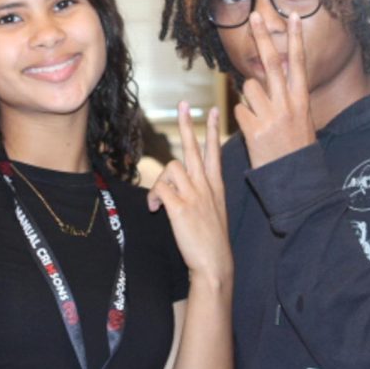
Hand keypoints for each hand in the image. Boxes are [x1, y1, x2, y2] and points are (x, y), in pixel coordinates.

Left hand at [148, 103, 231, 283]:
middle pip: (194, 148)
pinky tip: (155, 209)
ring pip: (171, 167)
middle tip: (183, 104)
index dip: (213, 130)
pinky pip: (160, 188)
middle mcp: (206, 187)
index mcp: (216, 187)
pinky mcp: (180, 208)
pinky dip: (153, 196)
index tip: (213, 111)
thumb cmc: (211, 242)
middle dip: (187, 124)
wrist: (215, 264)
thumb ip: (198, 195)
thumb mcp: (213, 212)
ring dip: (159, 181)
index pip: (214, 152)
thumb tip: (174, 186)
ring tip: (158, 202)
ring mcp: (194, 196)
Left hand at [234, 12, 316, 168]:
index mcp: (301, 100)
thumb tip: (265, 75)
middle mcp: (287, 104)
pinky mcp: (254, 129)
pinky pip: (239, 111)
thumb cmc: (296, 148)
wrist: (294, 180)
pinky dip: (242, 119)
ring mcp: (271, 116)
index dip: (295, 38)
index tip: (292, 15)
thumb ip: (285, 96)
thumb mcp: (301, 119)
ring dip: (248, 99)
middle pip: (271, 62)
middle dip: (261, 37)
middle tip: (253, 16)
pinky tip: (253, 132)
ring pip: (248, 88)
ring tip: (259, 118)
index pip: (298, 62)